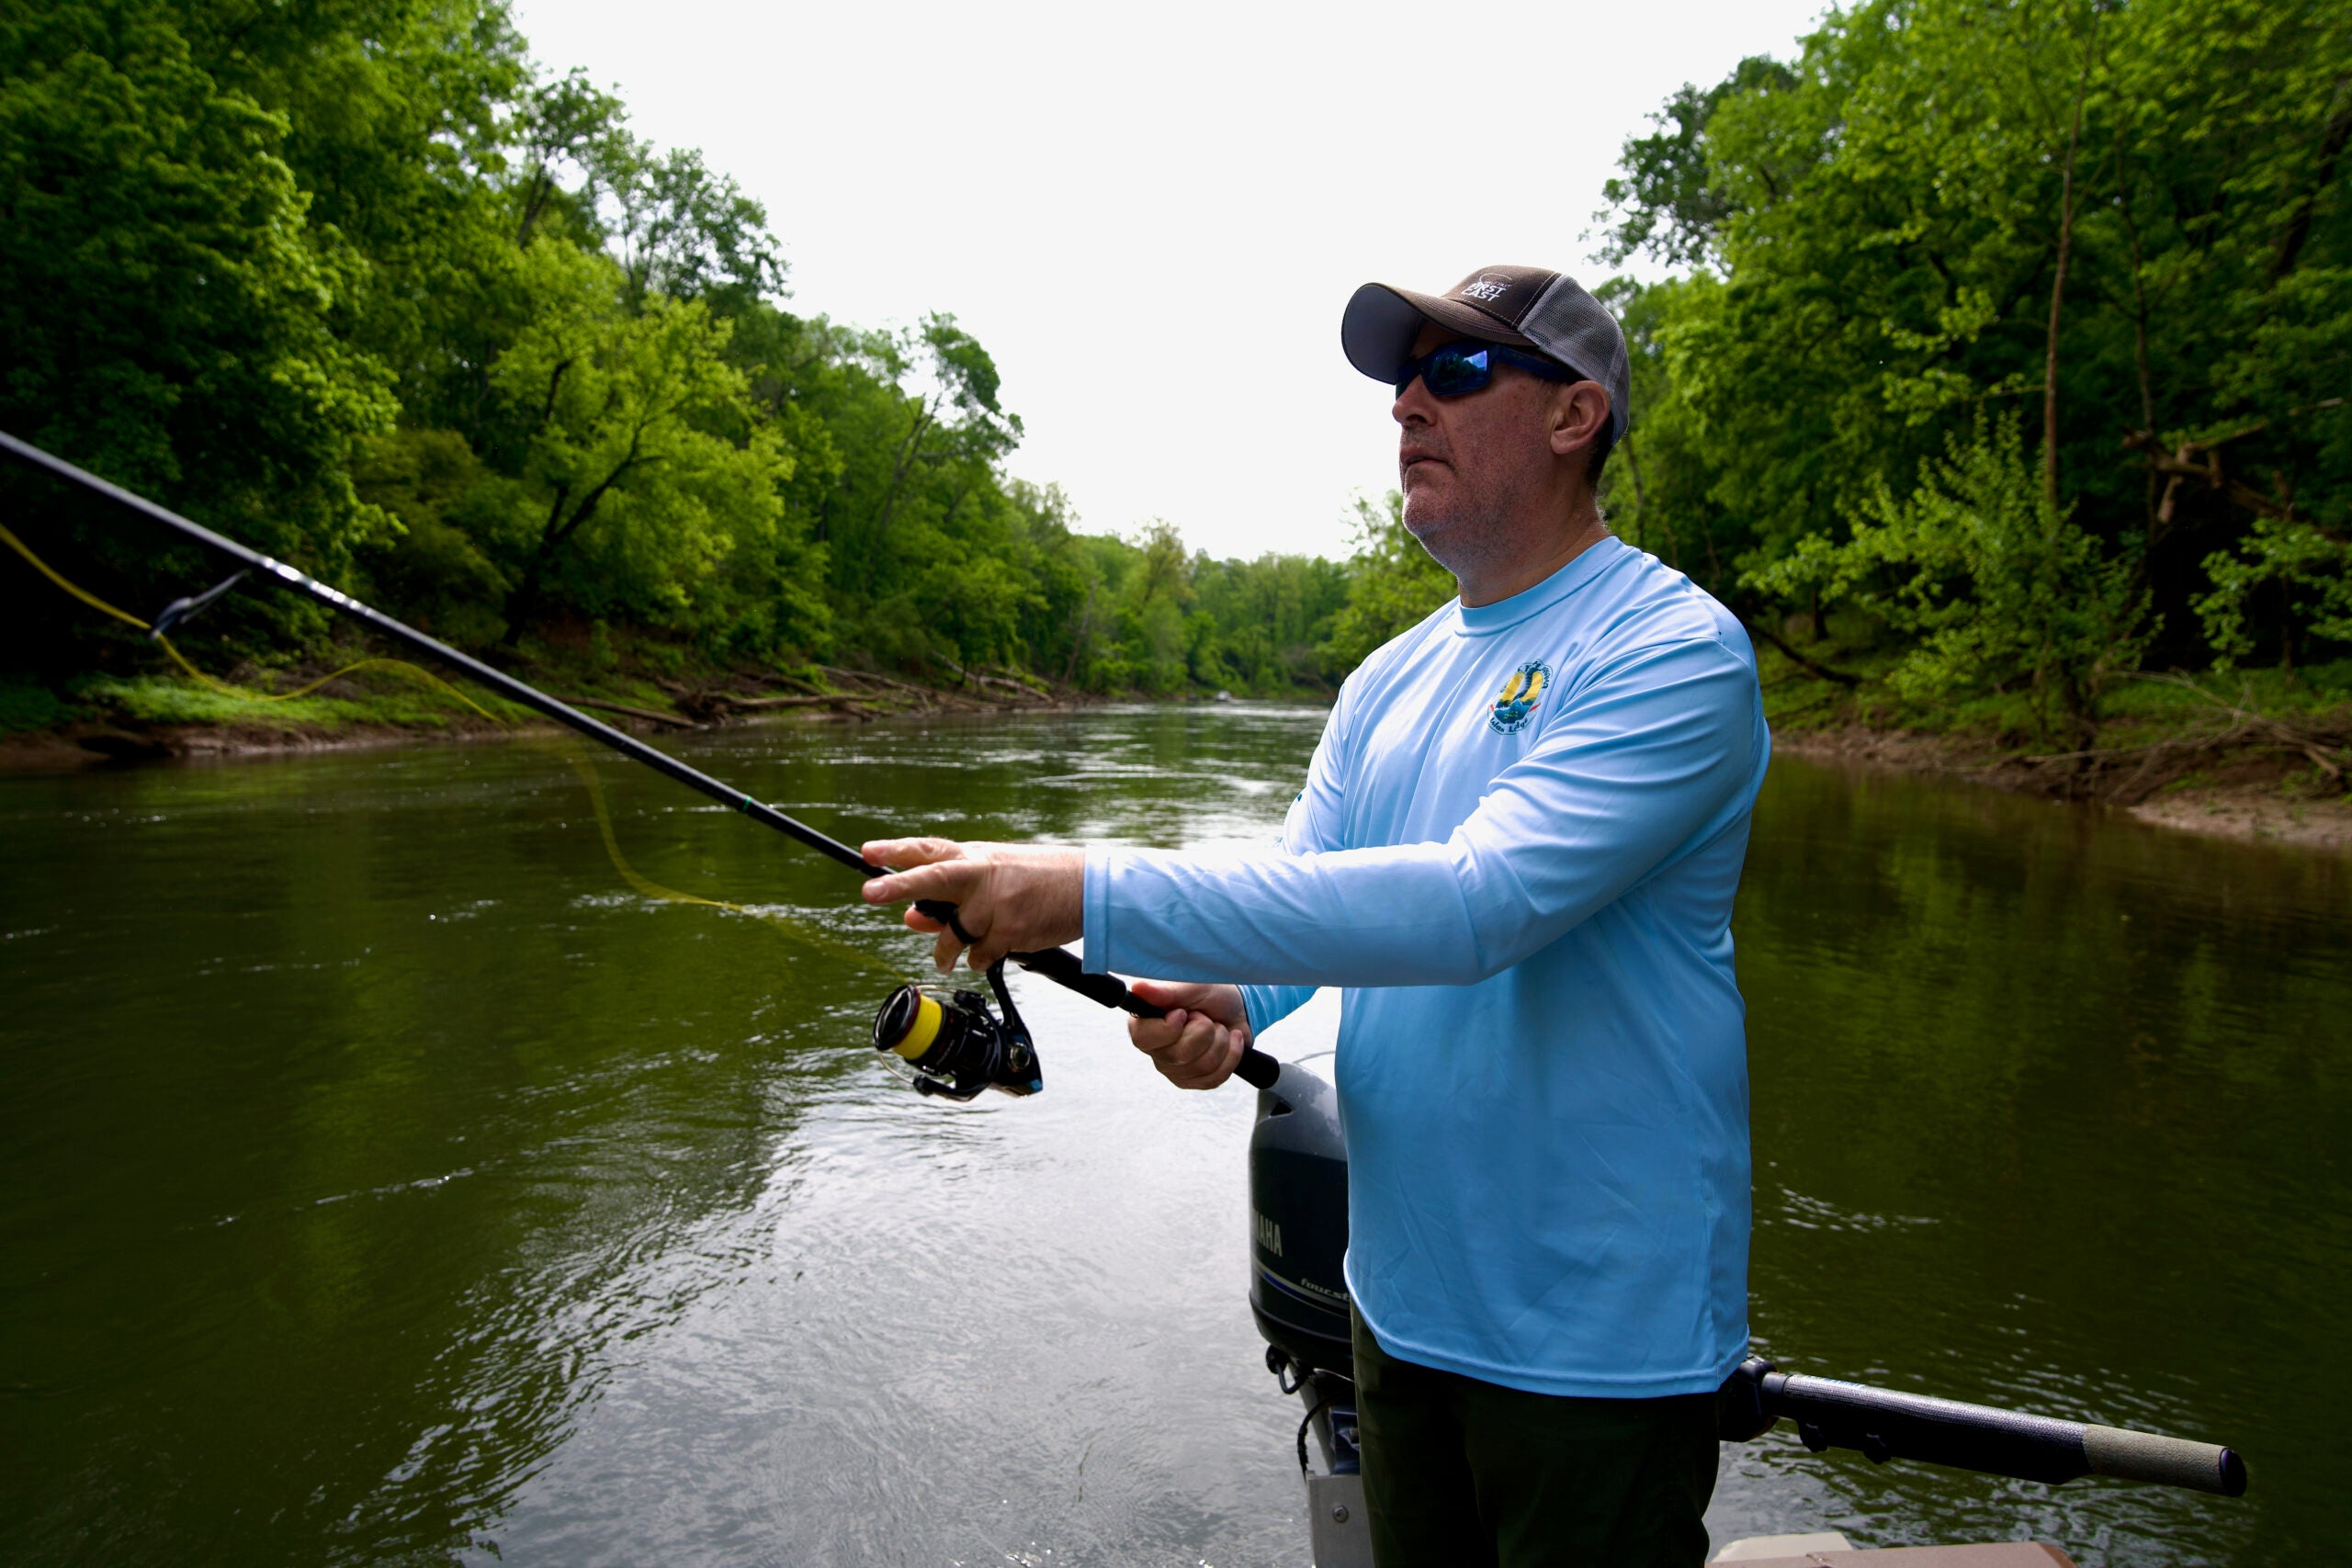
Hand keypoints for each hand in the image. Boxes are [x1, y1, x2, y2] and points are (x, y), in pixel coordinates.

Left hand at [860, 837, 1083, 972]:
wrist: (1088, 889)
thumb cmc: (1036, 881)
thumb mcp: (992, 878)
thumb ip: (949, 898)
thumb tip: (909, 917)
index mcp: (975, 857)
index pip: (929, 850)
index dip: (896, 850)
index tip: (868, 852)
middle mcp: (983, 875)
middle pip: (934, 877)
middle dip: (900, 885)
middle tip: (870, 892)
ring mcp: (997, 902)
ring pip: (953, 934)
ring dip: (945, 952)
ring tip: (946, 960)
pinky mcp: (1012, 929)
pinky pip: (979, 955)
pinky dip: (979, 959)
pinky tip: (990, 952)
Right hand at [1126, 979, 1250, 1090]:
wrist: (1234, 1009)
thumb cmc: (1208, 994)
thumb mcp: (1191, 986)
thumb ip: (1165, 991)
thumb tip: (1137, 988)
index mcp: (1145, 1023)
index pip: (1143, 1039)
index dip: (1168, 1029)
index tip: (1183, 1013)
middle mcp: (1155, 1049)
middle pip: (1180, 1055)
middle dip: (1204, 1031)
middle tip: (1205, 1017)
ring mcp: (1173, 1068)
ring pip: (1202, 1066)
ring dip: (1220, 1040)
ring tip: (1218, 1026)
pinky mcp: (1193, 1081)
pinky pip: (1214, 1078)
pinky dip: (1231, 1055)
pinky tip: (1230, 1040)